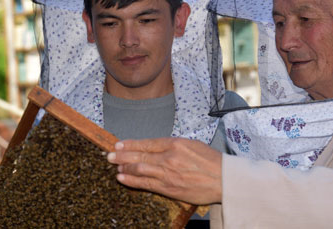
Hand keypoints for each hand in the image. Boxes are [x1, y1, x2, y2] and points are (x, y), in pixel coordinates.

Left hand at [107, 137, 221, 204]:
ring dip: (124, 167)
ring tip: (114, 166)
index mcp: (176, 144)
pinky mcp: (169, 188)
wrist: (224, 179)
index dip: (131, 144)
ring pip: (139, 169)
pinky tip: (122, 178)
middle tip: (108, 154)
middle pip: (139, 156)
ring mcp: (168, 173)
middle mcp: (169, 157)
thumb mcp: (192, 145)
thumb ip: (173, 146)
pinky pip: (146, 184)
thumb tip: (155, 148)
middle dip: (121, 155)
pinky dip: (132, 181)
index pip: (147, 143)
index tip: (119, 144)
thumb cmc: (211, 161)